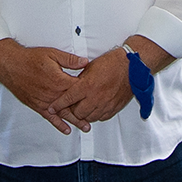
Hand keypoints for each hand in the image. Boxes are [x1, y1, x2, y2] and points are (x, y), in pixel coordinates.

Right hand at [0, 40, 88, 134]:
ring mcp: (46, 102)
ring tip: (86, 127)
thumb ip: (70, 60)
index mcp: (60, 80)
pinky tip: (66, 130)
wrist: (11, 65)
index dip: (89, 91)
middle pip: (73, 105)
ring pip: (64, 114)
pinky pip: (50, 118)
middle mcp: (54, 94)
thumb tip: (85, 62)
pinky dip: (59, 124)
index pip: (79, 89)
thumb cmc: (30, 59)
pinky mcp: (37, 106)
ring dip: (75, 121)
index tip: (97, 93)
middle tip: (96, 117)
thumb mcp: (52, 54)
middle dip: (85, 111)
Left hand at [48, 36, 170, 132]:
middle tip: (70, 106)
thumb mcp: (90, 68)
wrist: (131, 66)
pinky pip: (101, 117)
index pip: (67, 99)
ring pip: (88, 117)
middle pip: (77, 113)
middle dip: (71, 110)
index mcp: (87, 86)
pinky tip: (94, 110)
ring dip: (83, 114)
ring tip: (81, 109)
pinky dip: (95, 115)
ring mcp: (105, 104)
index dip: (57, 105)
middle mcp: (95, 97)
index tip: (51, 107)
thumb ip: (79, 79)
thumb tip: (71, 85)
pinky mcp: (113, 108)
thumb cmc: (111, 63)